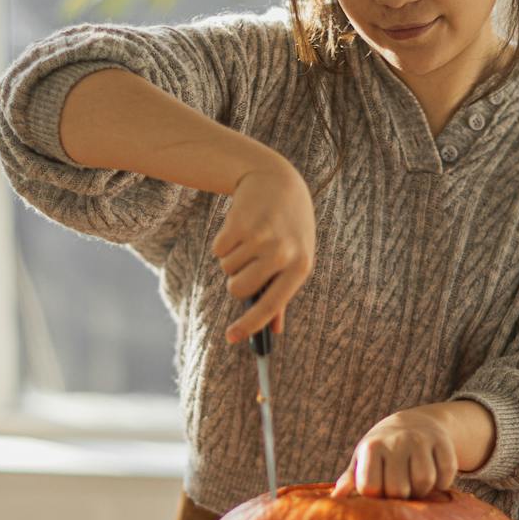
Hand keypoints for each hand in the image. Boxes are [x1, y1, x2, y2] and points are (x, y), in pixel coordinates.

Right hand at [213, 157, 315, 342]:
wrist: (277, 181)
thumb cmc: (289, 228)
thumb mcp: (295, 258)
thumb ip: (282, 295)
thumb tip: (273, 332)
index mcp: (300, 267)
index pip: (270, 306)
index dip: (249, 326)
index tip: (230, 337)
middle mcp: (282, 254)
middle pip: (238, 290)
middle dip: (236, 282)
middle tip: (247, 265)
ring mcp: (260, 238)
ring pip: (227, 269)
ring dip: (232, 258)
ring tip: (250, 239)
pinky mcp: (239, 224)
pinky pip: (218, 250)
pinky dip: (224, 243)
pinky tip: (240, 227)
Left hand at [331, 406, 459, 500]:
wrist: (413, 422)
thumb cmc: (382, 450)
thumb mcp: (363, 460)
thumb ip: (350, 480)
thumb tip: (335, 498)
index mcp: (372, 447)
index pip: (371, 488)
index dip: (376, 497)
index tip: (379, 491)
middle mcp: (396, 441)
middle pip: (399, 489)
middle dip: (400, 497)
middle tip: (400, 490)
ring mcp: (421, 440)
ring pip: (424, 482)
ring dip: (422, 491)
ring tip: (416, 485)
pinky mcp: (442, 442)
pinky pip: (446, 474)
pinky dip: (442, 483)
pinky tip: (434, 478)